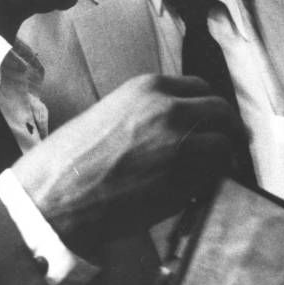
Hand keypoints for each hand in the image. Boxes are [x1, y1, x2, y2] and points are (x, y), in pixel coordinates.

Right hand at [11, 74, 241, 243]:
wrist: (53, 198)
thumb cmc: (69, 159)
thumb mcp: (110, 113)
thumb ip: (146, 112)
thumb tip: (175, 125)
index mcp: (148, 88)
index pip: (200, 87)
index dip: (208, 105)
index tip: (212, 119)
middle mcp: (171, 110)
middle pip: (221, 111)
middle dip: (228, 128)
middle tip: (229, 143)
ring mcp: (181, 145)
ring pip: (224, 143)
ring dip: (224, 156)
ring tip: (219, 170)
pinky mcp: (183, 181)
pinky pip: (213, 176)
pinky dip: (213, 180)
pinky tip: (201, 188)